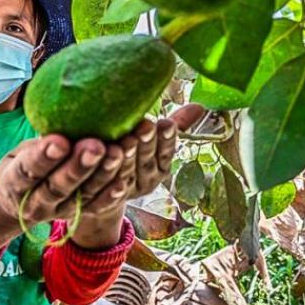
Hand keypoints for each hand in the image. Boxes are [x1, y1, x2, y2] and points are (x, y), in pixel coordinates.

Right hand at [0, 134, 114, 224]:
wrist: (17, 204)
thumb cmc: (20, 166)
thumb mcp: (17, 154)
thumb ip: (37, 144)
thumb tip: (60, 112)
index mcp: (14, 184)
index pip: (27, 170)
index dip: (43, 157)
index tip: (60, 140)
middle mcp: (36, 203)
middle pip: (58, 186)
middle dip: (79, 165)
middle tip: (95, 145)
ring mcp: (59, 211)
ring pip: (82, 196)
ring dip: (102, 175)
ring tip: (118, 152)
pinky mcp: (78, 215)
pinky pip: (96, 208)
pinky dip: (110, 196)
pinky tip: (123, 181)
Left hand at [70, 104, 205, 249]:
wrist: (103, 192)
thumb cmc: (133, 154)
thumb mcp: (153, 141)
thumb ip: (175, 125)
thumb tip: (200, 106)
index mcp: (160, 166)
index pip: (166, 151)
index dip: (166, 139)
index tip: (166, 123)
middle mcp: (146, 180)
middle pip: (146, 160)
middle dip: (147, 143)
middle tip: (145, 126)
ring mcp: (127, 190)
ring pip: (128, 172)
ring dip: (129, 157)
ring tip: (126, 139)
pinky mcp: (106, 198)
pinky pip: (108, 187)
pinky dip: (110, 175)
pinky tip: (107, 161)